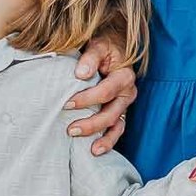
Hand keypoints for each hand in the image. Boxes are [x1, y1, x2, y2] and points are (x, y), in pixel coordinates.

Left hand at [63, 34, 137, 154]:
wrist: (114, 47)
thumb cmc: (105, 45)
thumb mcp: (98, 45)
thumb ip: (90, 58)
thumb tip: (80, 74)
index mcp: (124, 76)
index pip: (105, 92)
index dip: (87, 99)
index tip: (67, 103)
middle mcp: (128, 92)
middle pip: (111, 113)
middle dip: (92, 124)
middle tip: (71, 129)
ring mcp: (124, 104)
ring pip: (116, 125)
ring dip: (102, 138)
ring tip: (90, 149)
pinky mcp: (120, 111)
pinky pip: (117, 129)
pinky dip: (109, 141)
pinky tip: (95, 150)